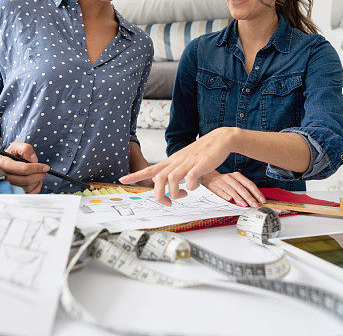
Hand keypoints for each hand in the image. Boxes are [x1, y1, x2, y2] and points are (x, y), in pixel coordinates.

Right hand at [0, 141, 49, 193]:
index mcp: (3, 164)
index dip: (37, 168)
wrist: (3, 162)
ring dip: (37, 181)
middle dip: (38, 175)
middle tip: (44, 171)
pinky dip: (35, 189)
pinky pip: (27, 194)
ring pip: (27, 187)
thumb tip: (33, 160)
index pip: (24, 169)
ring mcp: (8, 185)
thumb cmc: (11, 154)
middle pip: (26, 180)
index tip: (45, 167)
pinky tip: (36, 182)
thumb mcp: (17, 146)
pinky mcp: (13, 191)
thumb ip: (26, 149)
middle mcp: (4, 176)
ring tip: (38, 174)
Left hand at [119, 127, 237, 205]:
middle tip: (167, 203)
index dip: (136, 175)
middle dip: (159, 195)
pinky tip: (195, 186)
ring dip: (175, 193)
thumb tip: (168, 185)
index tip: (122, 180)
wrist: (220, 139)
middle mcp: (177, 162)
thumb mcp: (185, 162)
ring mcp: (188, 162)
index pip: (150, 168)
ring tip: (183, 195)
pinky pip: (190, 180)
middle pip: (158, 178)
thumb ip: (175, 172)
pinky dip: (190, 187)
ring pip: (171, 179)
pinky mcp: (200, 165)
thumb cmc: (202, 153)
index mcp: (172, 161)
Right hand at [201, 171, 265, 207]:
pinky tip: (229, 200)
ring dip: (238, 198)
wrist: (206, 176)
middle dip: (249, 197)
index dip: (256, 192)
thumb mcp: (234, 182)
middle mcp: (230, 178)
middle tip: (254, 205)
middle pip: (241, 188)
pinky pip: (220, 191)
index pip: (249, 184)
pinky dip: (224, 195)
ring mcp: (221, 182)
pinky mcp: (213, 186)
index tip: (262, 200)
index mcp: (237, 176)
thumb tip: (255, 199)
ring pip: (232, 190)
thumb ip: (243, 189)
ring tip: (244, 204)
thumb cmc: (223, 181)